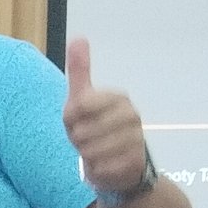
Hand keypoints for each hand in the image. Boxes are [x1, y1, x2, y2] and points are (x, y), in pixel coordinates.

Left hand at [64, 39, 152, 196]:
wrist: (117, 163)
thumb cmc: (93, 128)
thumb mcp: (81, 99)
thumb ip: (80, 71)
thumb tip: (79, 37)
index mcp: (117, 97)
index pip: (79, 107)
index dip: (70, 119)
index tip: (78, 119)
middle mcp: (131, 115)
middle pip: (82, 133)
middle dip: (77, 139)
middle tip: (87, 138)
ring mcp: (136, 138)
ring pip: (90, 151)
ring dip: (86, 155)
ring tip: (95, 151)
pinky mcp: (135, 161)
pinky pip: (101, 167)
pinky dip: (96, 169)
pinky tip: (104, 164)